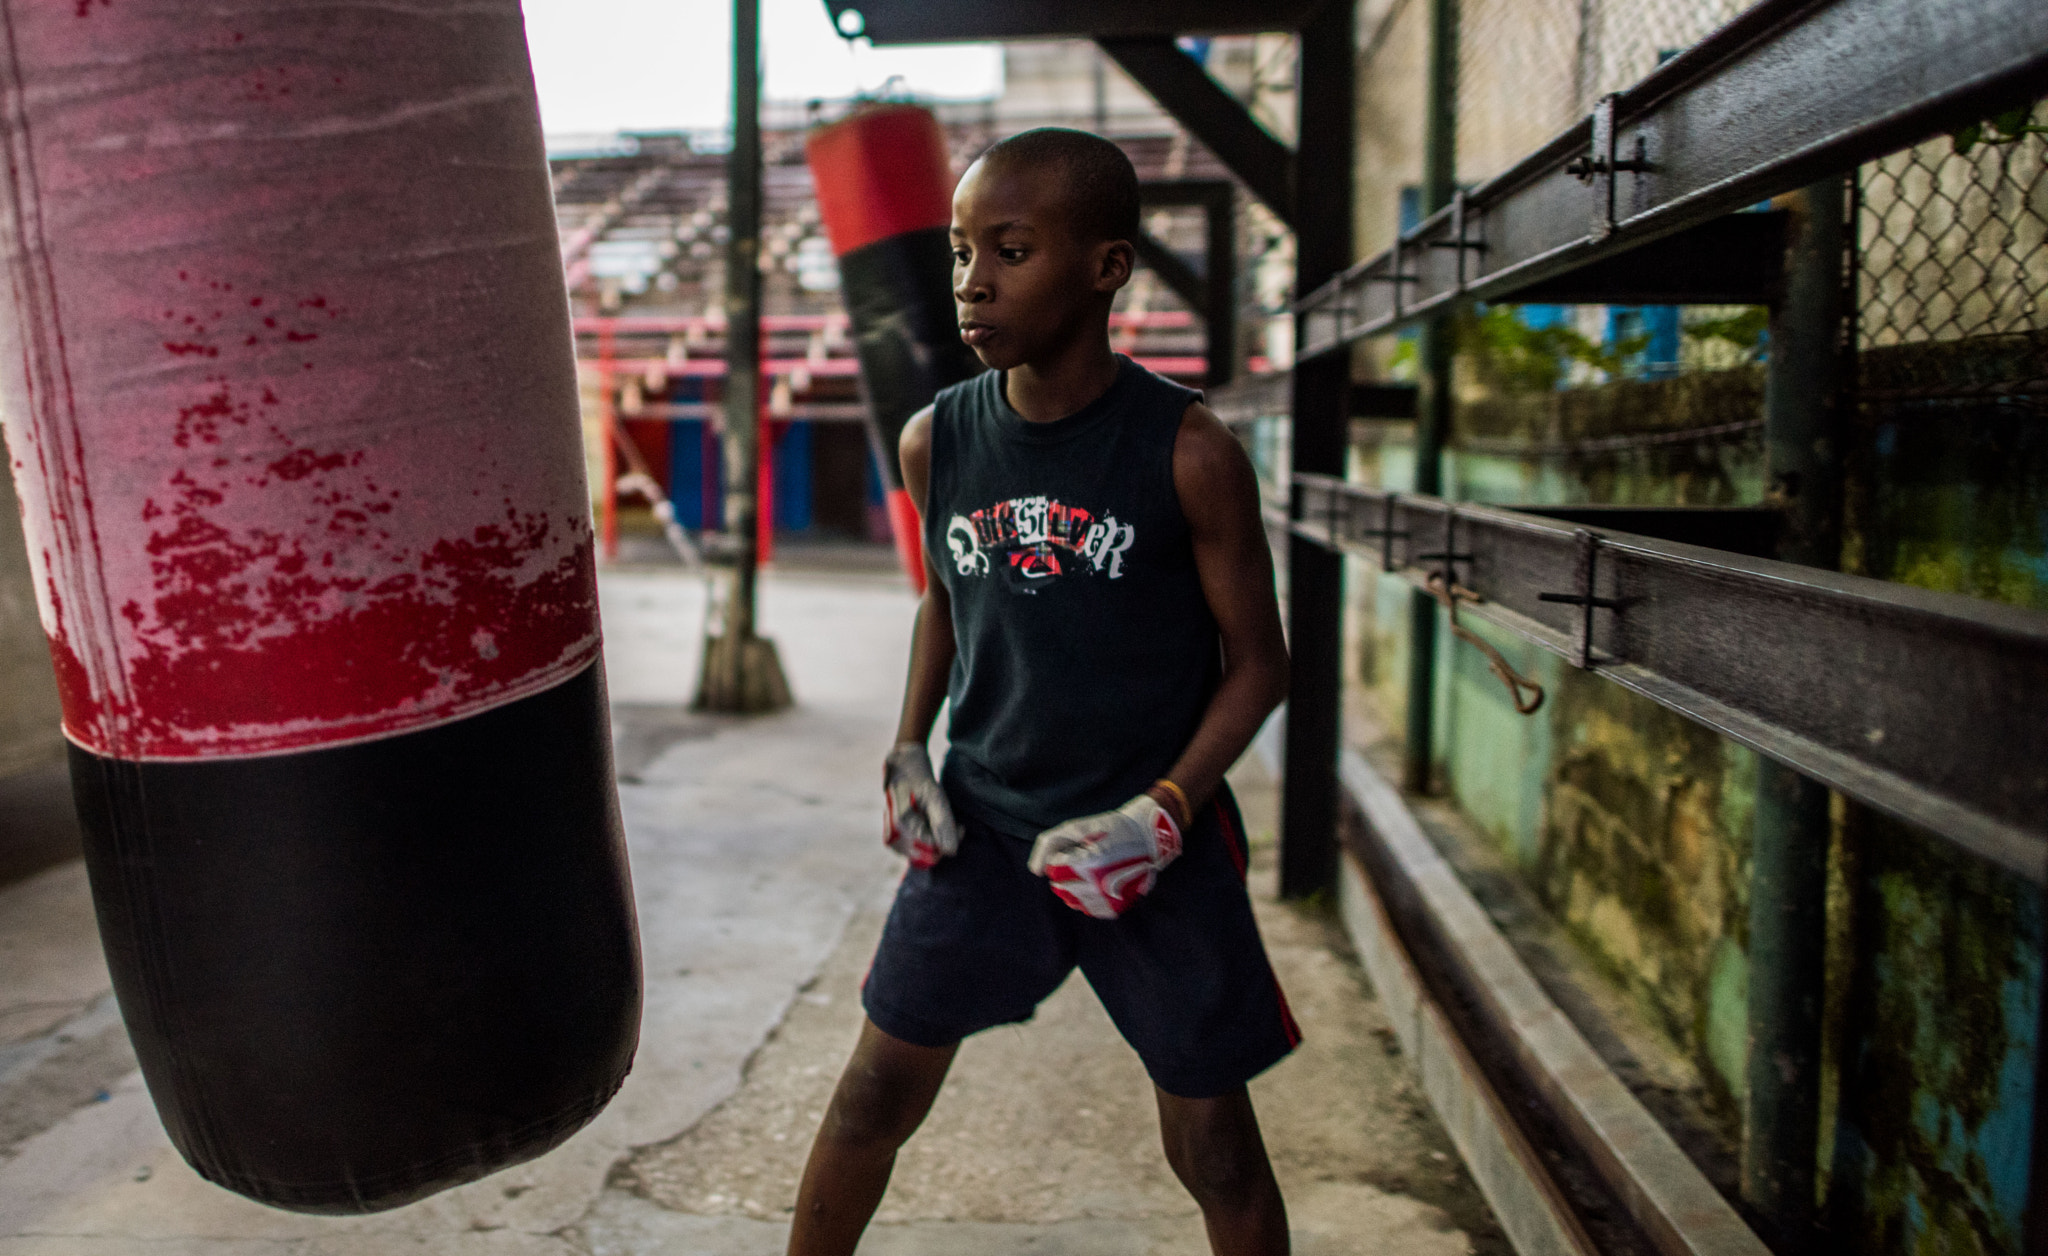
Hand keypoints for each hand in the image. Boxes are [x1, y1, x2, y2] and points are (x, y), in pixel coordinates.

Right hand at [884, 743, 959, 867]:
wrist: (902, 768)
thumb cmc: (920, 780)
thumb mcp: (936, 797)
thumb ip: (943, 825)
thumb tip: (950, 852)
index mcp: (901, 826)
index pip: (934, 851)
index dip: (949, 841)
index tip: (960, 827)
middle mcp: (893, 837)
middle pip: (928, 857)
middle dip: (944, 843)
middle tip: (955, 825)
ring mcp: (891, 840)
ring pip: (923, 856)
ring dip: (937, 842)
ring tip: (943, 822)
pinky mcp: (892, 841)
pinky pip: (917, 851)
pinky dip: (928, 842)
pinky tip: (932, 826)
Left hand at [1027, 794, 1182, 919]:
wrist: (1147, 838)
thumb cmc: (1109, 828)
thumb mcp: (1076, 827)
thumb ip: (1049, 844)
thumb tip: (1035, 871)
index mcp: (1089, 864)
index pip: (1055, 871)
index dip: (1062, 857)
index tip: (1078, 849)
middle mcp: (1099, 887)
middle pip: (1061, 887)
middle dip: (1067, 873)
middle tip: (1088, 858)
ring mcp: (1108, 900)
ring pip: (1072, 900)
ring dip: (1075, 885)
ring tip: (1092, 870)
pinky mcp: (1115, 908)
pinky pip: (1088, 909)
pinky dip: (1087, 897)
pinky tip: (1096, 883)